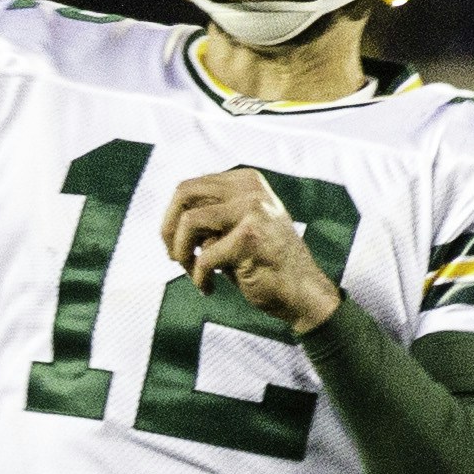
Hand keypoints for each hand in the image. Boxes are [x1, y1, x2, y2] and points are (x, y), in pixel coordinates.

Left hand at [161, 166, 343, 334]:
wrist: (304, 293)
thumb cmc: (266, 264)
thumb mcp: (238, 227)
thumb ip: (211, 214)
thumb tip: (169, 219)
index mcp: (246, 181)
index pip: (190, 187)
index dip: (173, 218)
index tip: (178, 245)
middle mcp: (250, 189)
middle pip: (183, 194)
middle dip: (169, 229)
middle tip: (174, 257)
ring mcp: (253, 210)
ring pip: (189, 222)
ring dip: (182, 254)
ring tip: (193, 274)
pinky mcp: (250, 237)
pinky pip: (203, 256)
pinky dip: (199, 278)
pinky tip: (209, 288)